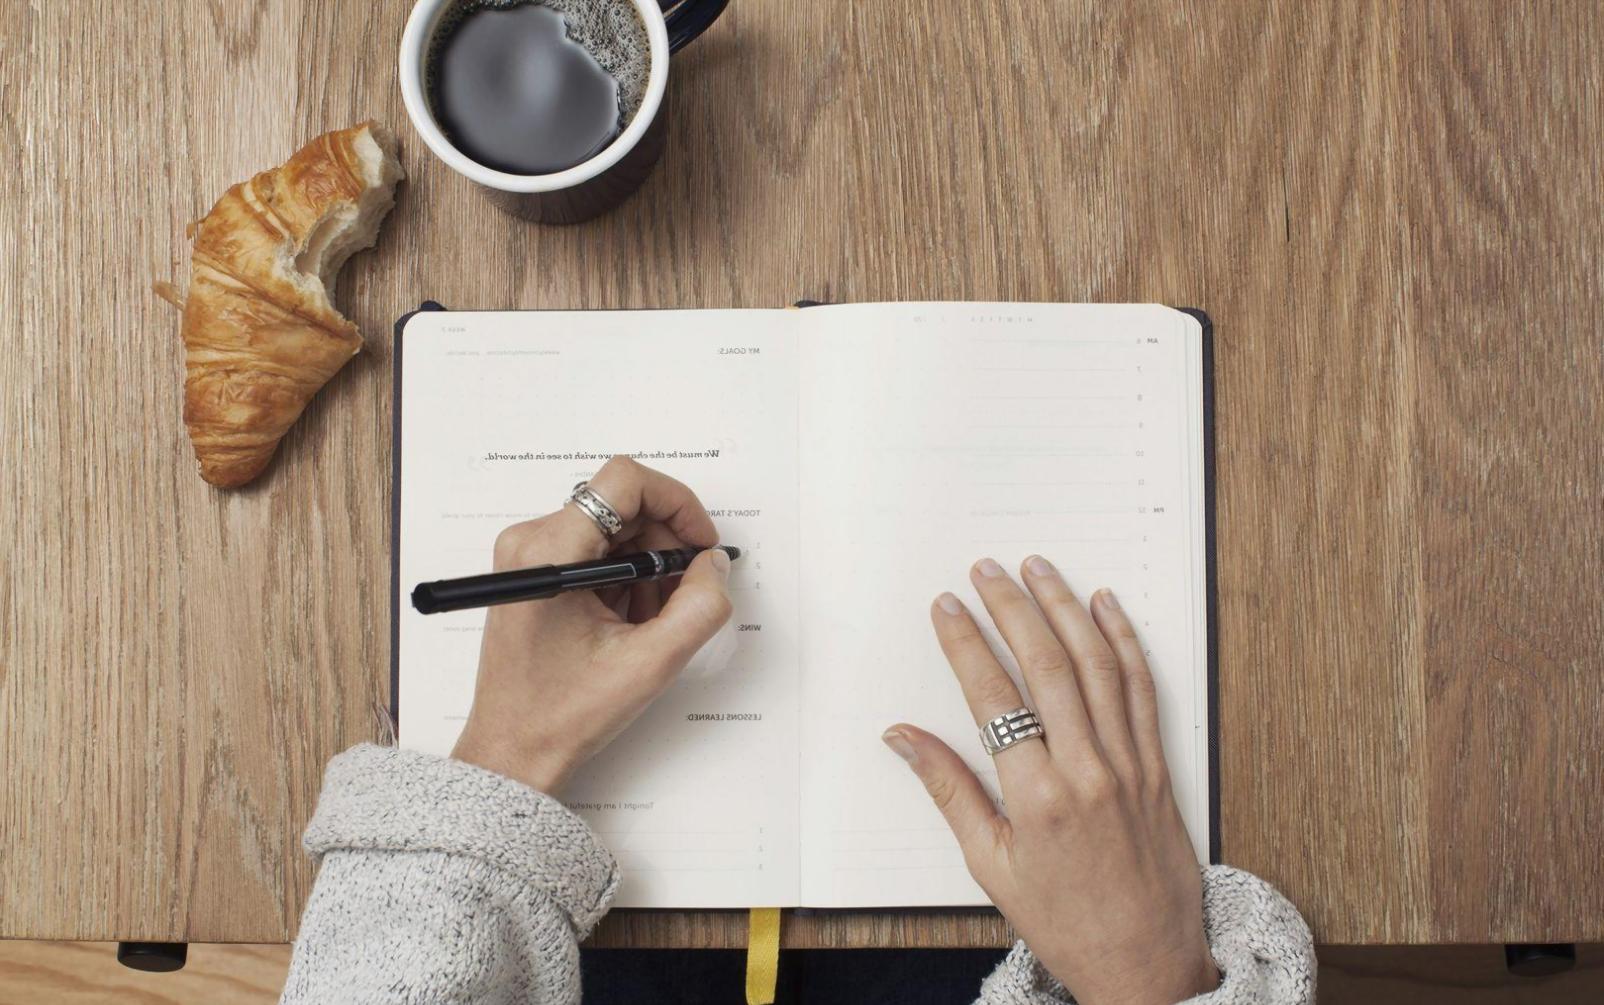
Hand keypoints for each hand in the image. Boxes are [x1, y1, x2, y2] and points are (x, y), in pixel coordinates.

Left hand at [450, 456, 733, 793]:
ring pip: (615, 529)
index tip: (700, 544)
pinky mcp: (535, 571)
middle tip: (683, 596)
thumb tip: (714, 564)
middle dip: (665, 547)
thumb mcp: (649, 663)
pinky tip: (628, 624)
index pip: (625, 482)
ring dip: (648, 567)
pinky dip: (627, 579)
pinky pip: (598, 551)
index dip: (677, 504)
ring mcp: (530, 555)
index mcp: (549, 552)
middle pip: (624, 505)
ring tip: (648, 622)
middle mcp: (531, 541)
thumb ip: (699, 606)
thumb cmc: (562, 714)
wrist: (513, 750)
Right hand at [883, 556, 1217, 1004]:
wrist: (1145, 962)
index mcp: (1036, 798)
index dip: (965, 643)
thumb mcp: (990, 865)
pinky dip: (1125, 641)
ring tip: (1038, 570)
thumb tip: (901, 738)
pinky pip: (1143, 688)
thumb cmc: (1063, 920)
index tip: (947, 607)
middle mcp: (1086, 770)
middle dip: (1012, 608)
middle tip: (987, 570)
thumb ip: (948, 790)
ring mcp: (1129, 763)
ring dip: (1065, 608)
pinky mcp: (1159, 765)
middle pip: (1046, 665)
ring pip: (1097, 665)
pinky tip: (1105, 606)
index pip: (993, 697)